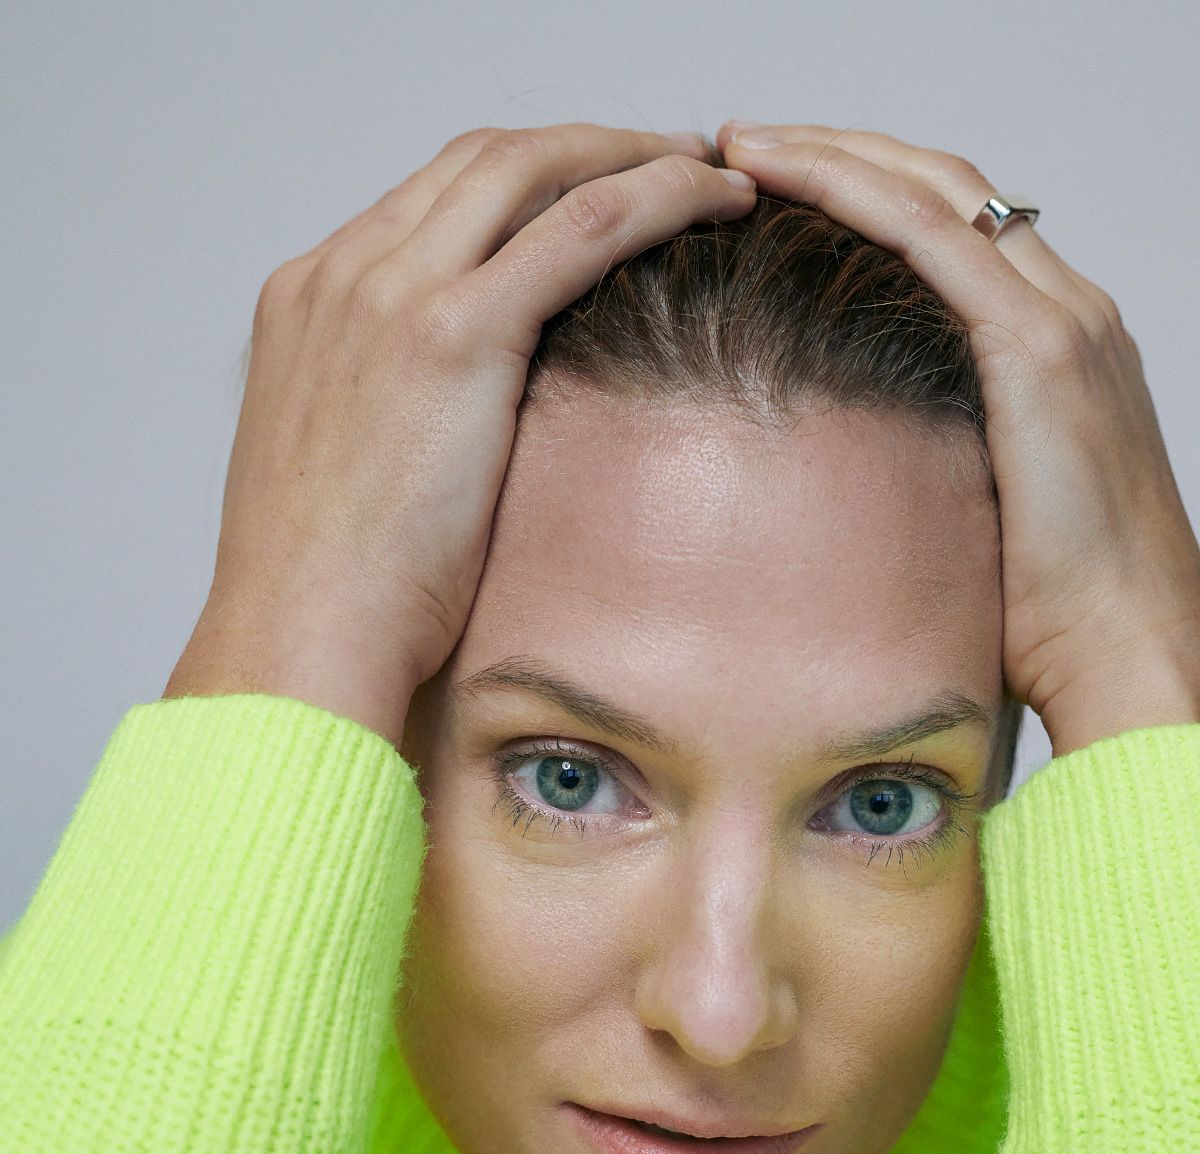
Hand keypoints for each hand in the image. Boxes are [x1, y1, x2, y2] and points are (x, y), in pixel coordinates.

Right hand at [164, 125, 755, 747]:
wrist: (299, 637)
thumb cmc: (329, 598)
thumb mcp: (345, 480)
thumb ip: (388, 420)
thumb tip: (457, 443)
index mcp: (308, 302)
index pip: (432, 198)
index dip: (526, 183)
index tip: (593, 197)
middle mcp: (344, 274)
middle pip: (485, 160)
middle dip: (588, 146)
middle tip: (669, 161)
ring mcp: (393, 293)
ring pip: (539, 171)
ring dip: (636, 154)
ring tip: (711, 174)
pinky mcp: (455, 334)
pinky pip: (583, 226)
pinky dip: (659, 196)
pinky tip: (714, 202)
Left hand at [716, 122, 1199, 748]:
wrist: (1130, 655)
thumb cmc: (1054, 621)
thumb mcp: (978, 521)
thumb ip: (929, 470)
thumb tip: (840, 490)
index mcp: (1056, 349)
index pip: (953, 232)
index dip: (864, 193)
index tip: (772, 189)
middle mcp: (1069, 313)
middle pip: (942, 188)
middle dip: (837, 152)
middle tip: (738, 146)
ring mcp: (1062, 321)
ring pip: (933, 191)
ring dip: (830, 155)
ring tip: (737, 144)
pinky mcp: (1040, 351)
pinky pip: (933, 237)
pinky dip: (852, 192)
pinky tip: (781, 177)